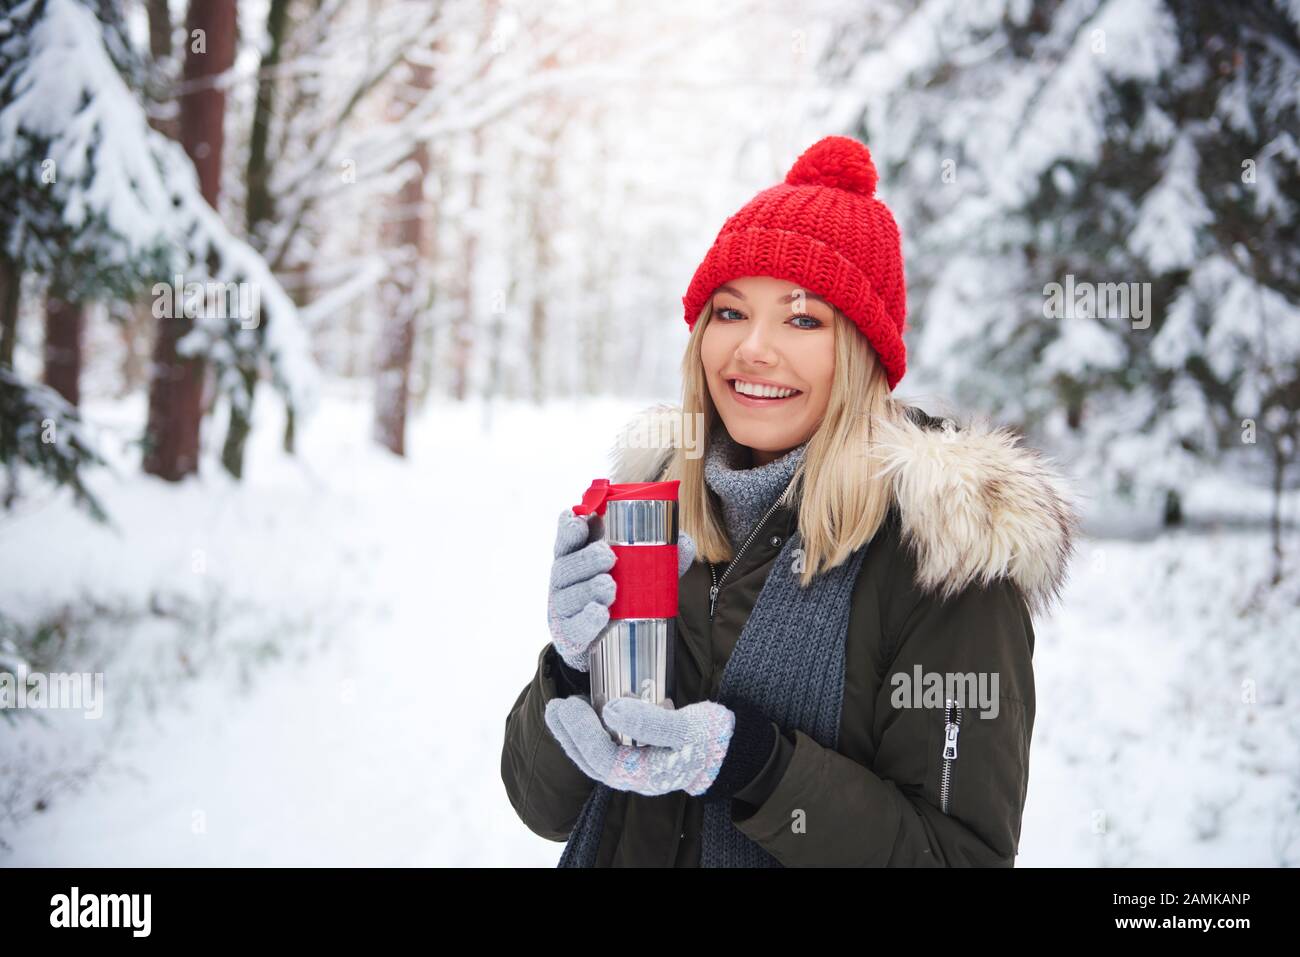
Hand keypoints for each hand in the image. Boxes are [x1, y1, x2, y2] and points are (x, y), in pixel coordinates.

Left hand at [543, 694, 733, 796]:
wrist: (728, 749)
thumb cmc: (708, 739)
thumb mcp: (684, 727)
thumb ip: (648, 721)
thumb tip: (609, 709)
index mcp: (643, 775)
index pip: (601, 758)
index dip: (580, 732)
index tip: (569, 704)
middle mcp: (634, 776)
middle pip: (591, 760)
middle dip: (569, 733)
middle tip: (555, 705)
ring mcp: (634, 767)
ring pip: (595, 755)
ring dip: (576, 733)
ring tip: (561, 708)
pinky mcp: (637, 755)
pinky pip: (606, 746)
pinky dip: (593, 730)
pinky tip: (588, 710)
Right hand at [546, 507, 695, 672]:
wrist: (608, 643)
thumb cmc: (620, 595)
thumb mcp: (636, 572)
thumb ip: (660, 557)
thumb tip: (683, 542)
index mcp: (576, 556)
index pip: (568, 539)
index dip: (570, 528)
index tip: (581, 520)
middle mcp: (564, 579)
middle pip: (566, 566)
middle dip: (586, 559)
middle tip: (608, 556)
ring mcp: (562, 608)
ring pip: (568, 597)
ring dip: (587, 590)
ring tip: (608, 586)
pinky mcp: (568, 636)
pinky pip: (575, 628)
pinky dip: (587, 620)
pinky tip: (599, 613)